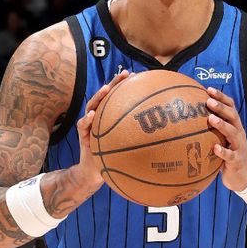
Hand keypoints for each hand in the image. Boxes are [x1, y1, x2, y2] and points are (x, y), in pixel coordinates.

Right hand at [73, 69, 130, 191]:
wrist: (94, 172)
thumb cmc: (114, 160)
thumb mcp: (128, 148)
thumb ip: (138, 139)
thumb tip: (164, 136)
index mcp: (110, 117)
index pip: (117, 98)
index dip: (126, 86)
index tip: (138, 75)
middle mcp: (100, 118)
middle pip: (106, 97)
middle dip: (114, 84)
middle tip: (124, 75)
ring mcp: (90, 125)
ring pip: (92, 106)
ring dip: (98, 97)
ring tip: (105, 89)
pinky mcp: (82, 135)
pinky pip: (82, 126)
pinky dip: (86, 120)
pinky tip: (92, 115)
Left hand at [206, 87, 246, 191]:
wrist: (243, 175)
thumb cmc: (229, 152)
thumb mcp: (222, 137)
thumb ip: (212, 126)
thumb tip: (190, 114)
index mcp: (235, 126)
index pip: (231, 107)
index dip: (221, 97)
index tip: (208, 89)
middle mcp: (238, 134)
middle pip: (232, 117)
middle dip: (221, 108)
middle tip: (208, 101)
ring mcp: (239, 147)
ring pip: (233, 133)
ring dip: (222, 125)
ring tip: (211, 119)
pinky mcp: (236, 161)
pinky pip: (230, 155)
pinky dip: (223, 151)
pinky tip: (214, 148)